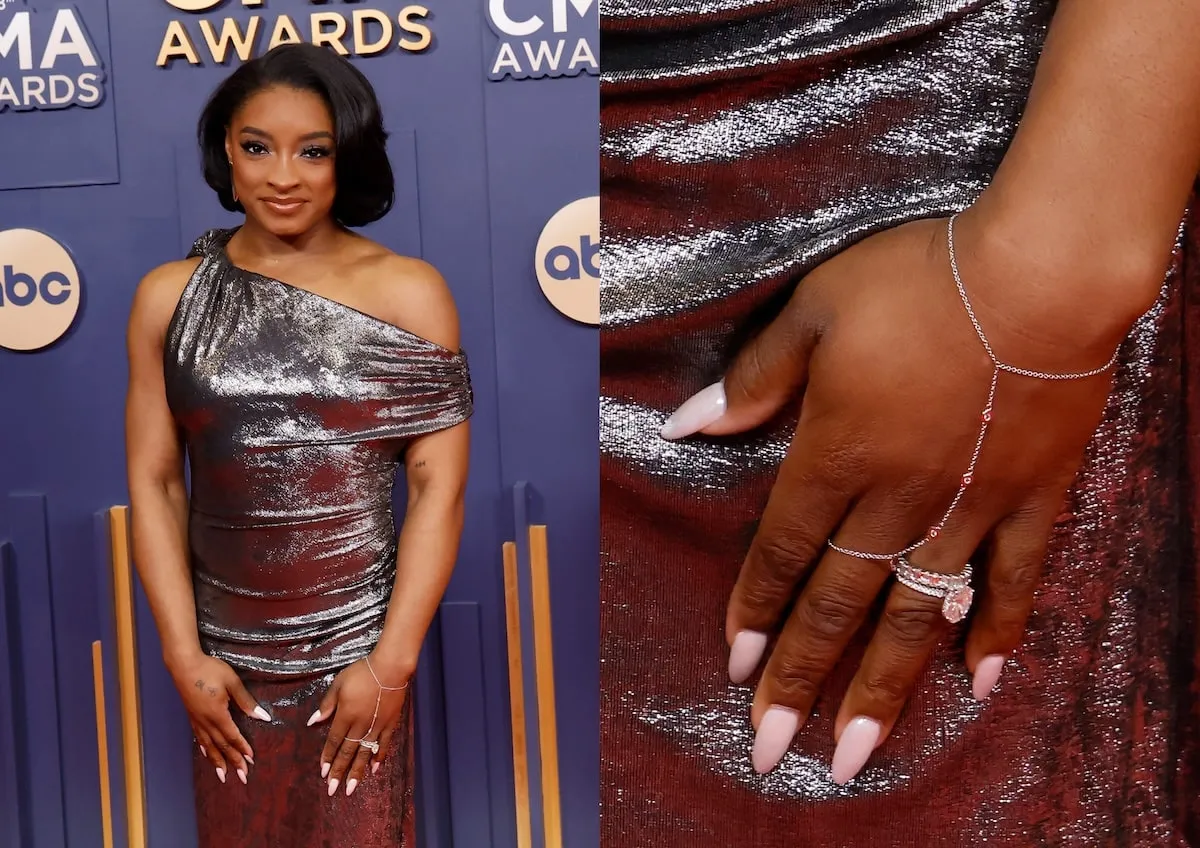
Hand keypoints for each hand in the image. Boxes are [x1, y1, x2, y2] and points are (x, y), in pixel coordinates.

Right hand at [168, 651, 270, 784]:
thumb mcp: (232, 682)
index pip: (233, 737)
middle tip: (242, 777)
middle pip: (221, 746)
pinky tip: (207, 753)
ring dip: (217, 761)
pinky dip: (205, 749)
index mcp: (218, 714)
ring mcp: (196, 719)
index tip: (251, 761)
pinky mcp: (191, 715)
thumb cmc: (210, 669)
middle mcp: (206, 721)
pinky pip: (199, 737)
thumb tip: (263, 717)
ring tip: (223, 775)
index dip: (242, 749)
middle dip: (232, 762)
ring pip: (208, 745)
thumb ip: (246, 701)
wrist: (183, 664)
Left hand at [310, 656, 408, 796]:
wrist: (390, 668)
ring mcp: (376, 726)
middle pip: (347, 752)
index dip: (328, 756)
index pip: (334, 740)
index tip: (322, 772)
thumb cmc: (361, 673)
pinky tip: (374, 769)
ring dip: (357, 771)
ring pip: (364, 753)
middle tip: (332, 789)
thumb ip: (327, 704)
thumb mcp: (338, 684)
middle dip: (339, 771)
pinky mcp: (390, 724)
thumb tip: (312, 721)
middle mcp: (360, 725)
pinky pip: (383, 744)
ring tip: (350, 788)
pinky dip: (378, 757)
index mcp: (345, 715)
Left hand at [660, 215, 1128, 783]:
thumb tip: (685, 424)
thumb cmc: (919, 281)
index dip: (754, 608)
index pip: (782, 548)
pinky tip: (977, 681)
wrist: (1042, 271)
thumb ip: (755, 377)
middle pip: (837, 603)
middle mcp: (896, 496)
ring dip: (882, 687)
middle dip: (799, 676)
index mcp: (837, 453)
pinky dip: (995, 629)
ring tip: (855, 751)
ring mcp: (968, 506)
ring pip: (914, 613)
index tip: (734, 666)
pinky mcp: (1032, 498)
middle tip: (771, 747)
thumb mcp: (816, 310)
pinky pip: (1013, 580)